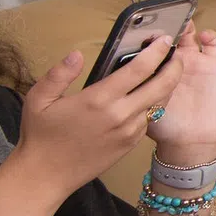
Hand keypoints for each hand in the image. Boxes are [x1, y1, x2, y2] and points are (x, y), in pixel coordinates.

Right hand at [15, 37, 184, 193]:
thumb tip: (76, 54)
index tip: (164, 39)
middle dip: (175, 66)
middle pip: (162, 86)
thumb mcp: (38, 99)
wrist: (46, 176)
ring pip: (159, 104)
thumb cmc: (40, 136)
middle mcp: (120, 115)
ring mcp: (128, 132)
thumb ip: (59, 74)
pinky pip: (149, 120)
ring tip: (166, 71)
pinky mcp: (130, 145)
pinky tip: (149, 96)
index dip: (156, 52)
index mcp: (99, 99)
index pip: (139, 69)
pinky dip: (154, 105)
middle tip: (177, 54)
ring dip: (167, 86)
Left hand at [145, 27, 215, 162]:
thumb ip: (134, 89)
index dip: (145, 36)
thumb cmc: (164, 126)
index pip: (148, 45)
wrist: (191, 140)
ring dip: (186, 25)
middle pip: (168, 35)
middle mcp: (172, 62)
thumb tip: (117, 74)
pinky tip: (205, 36)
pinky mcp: (212, 64)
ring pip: (189, 35)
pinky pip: (213, 44)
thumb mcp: (140, 106)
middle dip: (165, 27)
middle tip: (161, 24)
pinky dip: (210, 36)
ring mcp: (193, 61)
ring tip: (182, 24)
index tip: (139, 30)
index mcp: (154, 70)